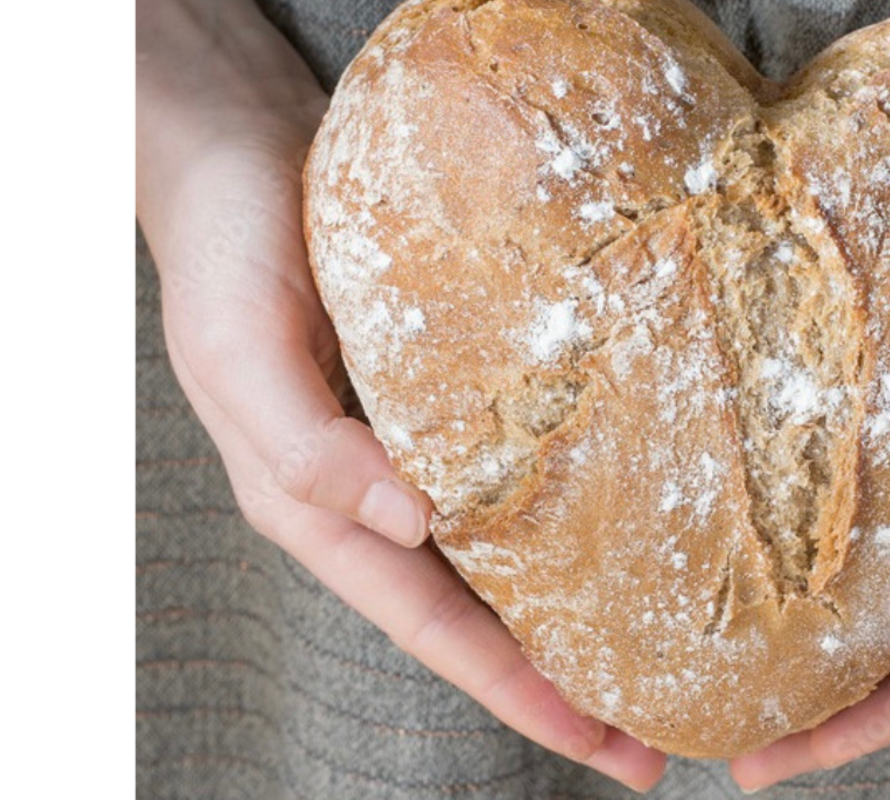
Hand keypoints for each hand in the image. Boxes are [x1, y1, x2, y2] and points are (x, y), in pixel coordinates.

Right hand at [136, 0, 664, 789]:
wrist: (242, 150)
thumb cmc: (227, 250)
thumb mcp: (238, 352)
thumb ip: (305, 448)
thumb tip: (411, 524)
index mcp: (321, 509)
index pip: (432, 625)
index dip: (514, 690)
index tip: (600, 741)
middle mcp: (379, 493)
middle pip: (480, 610)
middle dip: (563, 680)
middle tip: (656, 734)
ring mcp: (421, 443)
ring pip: (507, 550)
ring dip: (576, 606)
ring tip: (662, 649)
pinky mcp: (454, 388)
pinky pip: (518, 464)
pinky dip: (571, 504)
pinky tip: (631, 513)